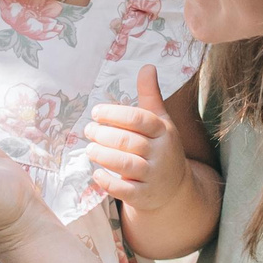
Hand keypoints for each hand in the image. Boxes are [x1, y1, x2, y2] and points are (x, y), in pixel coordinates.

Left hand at [87, 67, 187, 210]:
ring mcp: (153, 176)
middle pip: (128, 141)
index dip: (114, 114)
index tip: (95, 113)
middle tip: (88, 130)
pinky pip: (124, 189)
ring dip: (102, 155)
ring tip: (89, 149)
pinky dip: (107, 181)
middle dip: (103, 135)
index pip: (138, 119)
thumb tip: (147, 66)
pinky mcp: (144, 195)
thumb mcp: (160, 121)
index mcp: (163, 131)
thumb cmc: (161, 148)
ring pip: (124, 164)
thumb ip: (150, 95)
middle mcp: (160, 153)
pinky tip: (96, 173)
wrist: (175, 189)